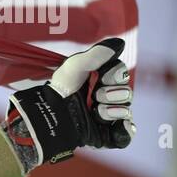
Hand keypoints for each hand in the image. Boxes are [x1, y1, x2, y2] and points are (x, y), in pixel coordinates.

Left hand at [6, 37, 135, 165]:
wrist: (50, 114)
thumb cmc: (60, 87)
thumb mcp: (75, 65)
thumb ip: (97, 54)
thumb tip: (120, 43)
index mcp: (101, 81)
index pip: (121, 75)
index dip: (116, 75)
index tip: (102, 76)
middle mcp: (106, 98)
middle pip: (126, 93)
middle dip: (113, 93)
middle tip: (95, 96)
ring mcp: (106, 116)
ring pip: (126, 111)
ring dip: (112, 110)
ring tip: (95, 112)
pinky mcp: (106, 134)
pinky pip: (126, 133)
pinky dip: (126, 130)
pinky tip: (118, 125)